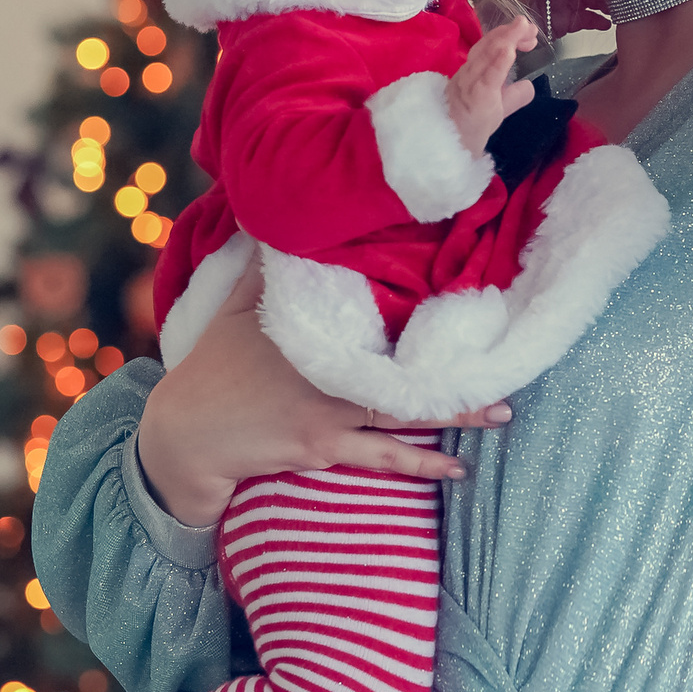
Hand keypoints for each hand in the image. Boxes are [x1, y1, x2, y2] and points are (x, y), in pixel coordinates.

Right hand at [135, 262, 502, 527]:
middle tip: (512, 360)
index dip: (425, 302)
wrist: (181, 438)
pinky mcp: (320, 447)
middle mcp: (325, 366)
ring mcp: (325, 410)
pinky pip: (380, 459)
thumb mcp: (235, 309)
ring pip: (404, 412)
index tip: (473, 293)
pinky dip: (420, 465)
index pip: (376, 309)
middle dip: (458, 364)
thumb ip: (268, 270)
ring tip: (503, 412)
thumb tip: (279, 222)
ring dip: (456, 414)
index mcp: (311, 327)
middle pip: (404, 363)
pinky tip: (457, 470)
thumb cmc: (210, 370)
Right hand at [447, 18, 537, 153]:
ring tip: (523, 28)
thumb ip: (513, 94)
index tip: (528, 35)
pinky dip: (498, 63)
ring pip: (486, 56)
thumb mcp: (498, 105)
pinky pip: (487, 78)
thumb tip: (529, 85)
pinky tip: (509, 51)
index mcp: (473, 70)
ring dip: (506, 39)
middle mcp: (469, 72)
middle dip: (510, 32)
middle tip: (529, 26)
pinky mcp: (476, 98)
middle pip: (488, 45)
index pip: (489, 46)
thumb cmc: (473, 124)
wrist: (453, 147)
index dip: (508, 35)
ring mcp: (470, 83)